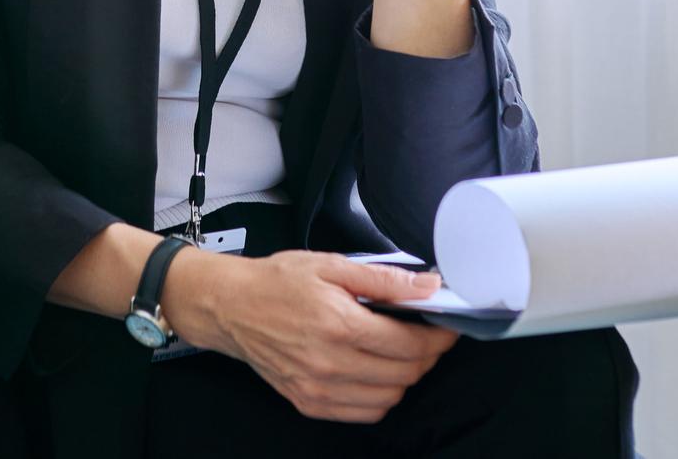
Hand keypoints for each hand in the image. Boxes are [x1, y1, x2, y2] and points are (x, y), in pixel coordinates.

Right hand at [201, 250, 459, 423]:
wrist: (230, 306)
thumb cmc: (277, 281)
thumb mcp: (332, 265)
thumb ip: (384, 279)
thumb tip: (427, 286)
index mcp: (338, 324)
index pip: (410, 344)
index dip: (438, 337)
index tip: (447, 327)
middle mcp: (329, 363)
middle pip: (405, 374)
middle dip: (427, 355)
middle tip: (428, 336)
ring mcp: (318, 388)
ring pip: (389, 398)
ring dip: (405, 377)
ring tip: (400, 352)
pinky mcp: (308, 402)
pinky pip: (363, 413)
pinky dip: (380, 397)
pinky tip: (376, 373)